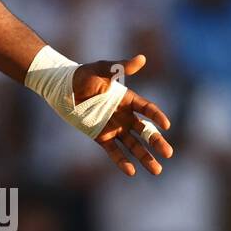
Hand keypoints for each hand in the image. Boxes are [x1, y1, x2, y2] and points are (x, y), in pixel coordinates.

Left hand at [72, 54, 172, 176]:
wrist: (61, 88)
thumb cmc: (82, 75)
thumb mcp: (101, 69)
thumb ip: (120, 66)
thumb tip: (142, 58)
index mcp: (127, 99)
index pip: (147, 109)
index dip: (157, 116)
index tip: (166, 125)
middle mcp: (123, 115)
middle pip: (145, 131)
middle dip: (156, 142)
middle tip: (168, 153)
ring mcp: (113, 127)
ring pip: (133, 145)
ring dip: (144, 157)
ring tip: (157, 170)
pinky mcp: (100, 136)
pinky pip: (114, 151)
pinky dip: (122, 161)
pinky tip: (131, 172)